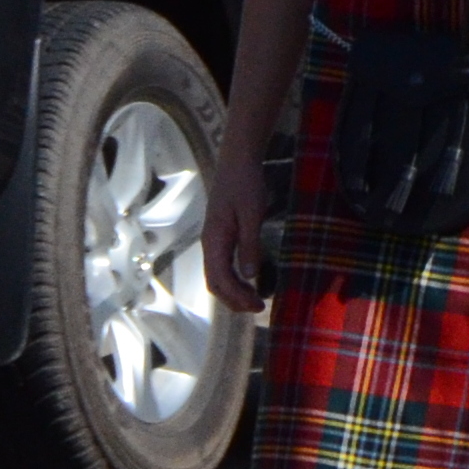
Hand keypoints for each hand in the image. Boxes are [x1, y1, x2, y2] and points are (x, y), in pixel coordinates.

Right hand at [207, 152, 270, 318]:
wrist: (237, 160)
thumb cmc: (246, 183)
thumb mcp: (252, 214)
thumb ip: (250, 244)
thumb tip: (250, 276)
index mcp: (214, 240)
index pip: (219, 279)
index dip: (237, 297)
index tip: (258, 305)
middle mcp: (209, 243)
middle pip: (215, 283)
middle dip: (234, 300)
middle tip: (259, 308)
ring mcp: (213, 240)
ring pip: (217, 276)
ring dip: (234, 292)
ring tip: (255, 299)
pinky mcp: (221, 236)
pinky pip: (222, 266)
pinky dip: (234, 280)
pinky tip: (250, 281)